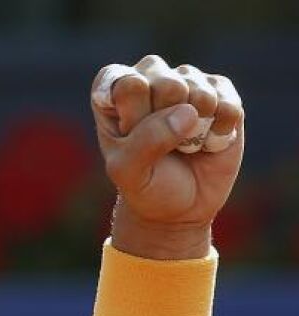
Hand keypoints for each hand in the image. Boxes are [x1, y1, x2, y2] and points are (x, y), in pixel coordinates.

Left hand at [91, 55, 244, 246]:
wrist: (180, 208)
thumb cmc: (144, 184)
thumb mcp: (129, 172)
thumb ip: (147, 141)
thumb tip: (189, 112)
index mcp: (114, 91)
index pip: (126, 83)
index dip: (134, 113)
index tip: (130, 134)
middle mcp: (152, 78)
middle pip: (167, 83)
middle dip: (166, 122)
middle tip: (161, 144)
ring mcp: (189, 82)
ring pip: (200, 91)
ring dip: (195, 129)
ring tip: (184, 145)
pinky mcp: (222, 93)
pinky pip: (229, 105)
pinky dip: (220, 132)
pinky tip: (209, 143)